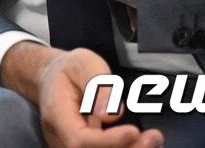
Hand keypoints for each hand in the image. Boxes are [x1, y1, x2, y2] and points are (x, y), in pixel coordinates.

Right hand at [34, 47, 161, 146]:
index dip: (108, 141)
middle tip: (153, 137)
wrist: (51, 79)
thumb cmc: (68, 71)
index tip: (134, 131)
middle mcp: (60, 138)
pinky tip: (143, 143)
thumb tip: (111, 114)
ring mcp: (69, 147)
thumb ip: (97, 85)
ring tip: (153, 139)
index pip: (79, 139)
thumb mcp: (82, 63)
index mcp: (56, 115)